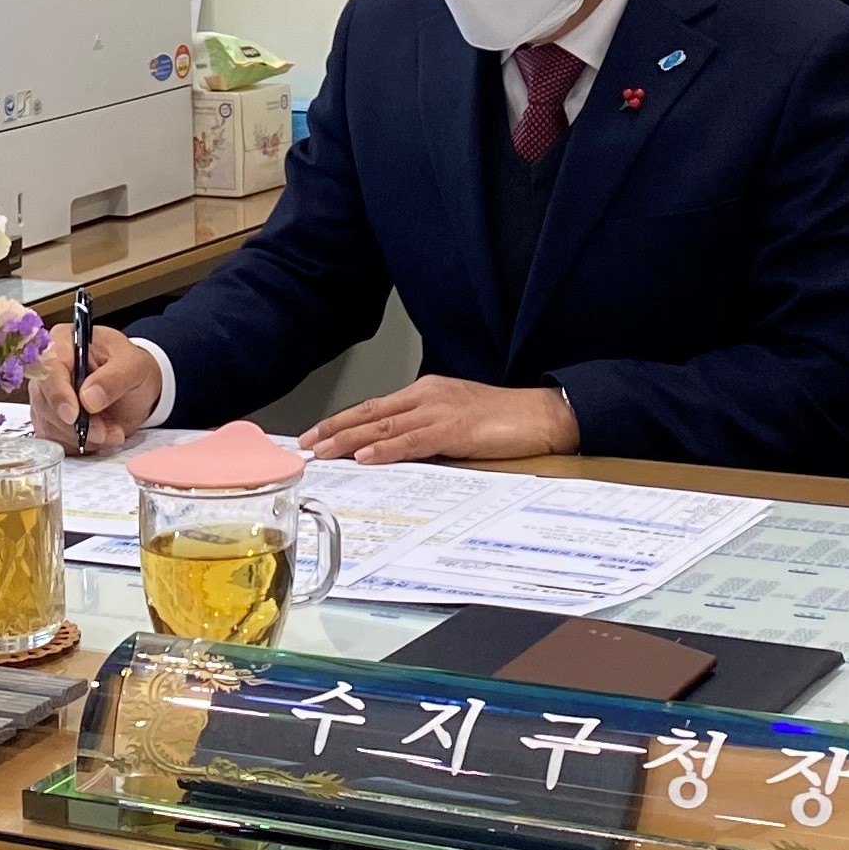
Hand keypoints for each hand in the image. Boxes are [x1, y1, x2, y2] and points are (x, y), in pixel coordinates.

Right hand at [29, 321, 162, 454]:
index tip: (73, 415)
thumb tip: (88, 398)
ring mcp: (46, 395)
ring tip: (111, 431)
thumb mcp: (133, 366)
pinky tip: (99, 437)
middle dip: (76, 424)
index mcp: (64, 342)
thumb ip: (113, 379)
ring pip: (50, 424)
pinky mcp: (49, 419)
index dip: (58, 394)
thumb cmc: (131, 368)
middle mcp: (48, 368)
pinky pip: (55, 439)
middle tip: (105, 431)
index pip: (48, 368)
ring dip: (82, 436)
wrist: (135, 388)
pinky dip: (78, 444)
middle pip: (45, 401)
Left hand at [304, 377, 579, 464]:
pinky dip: (385, 449)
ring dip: (349, 441)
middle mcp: (427, 396)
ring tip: (323, 453)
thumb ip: (428, 432)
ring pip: (383, 426)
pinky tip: (366, 457)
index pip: (375, 407)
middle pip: (370, 413)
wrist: (542, 414)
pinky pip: (412, 440)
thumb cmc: (506, 420)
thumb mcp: (458, 421)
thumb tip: (400, 452)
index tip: (318, 435)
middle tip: (306, 445)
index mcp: (426, 392)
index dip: (343, 421)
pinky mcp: (453, 429)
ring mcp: (439, 410)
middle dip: (335, 430)